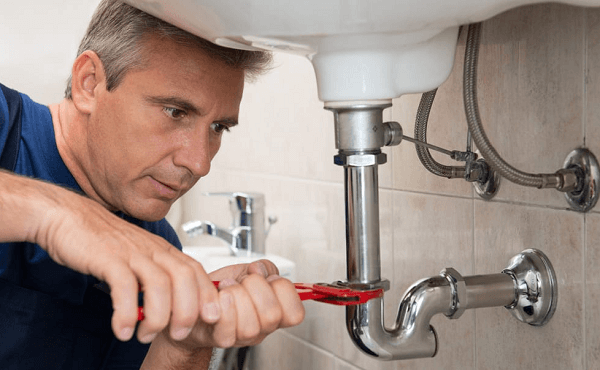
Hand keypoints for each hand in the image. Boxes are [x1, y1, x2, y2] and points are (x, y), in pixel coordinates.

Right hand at [0, 171, 220, 343]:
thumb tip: (173, 304)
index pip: (196, 271)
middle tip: (178, 334)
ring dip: (157, 316)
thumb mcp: (138, 256)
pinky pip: (123, 286)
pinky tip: (122, 329)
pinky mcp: (107, 257)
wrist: (68, 215)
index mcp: (162, 250)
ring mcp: (131, 252)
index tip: (211, 317)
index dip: (208, 295)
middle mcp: (152, 250)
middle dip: (187, 310)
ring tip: (145, 335)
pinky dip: (125, 312)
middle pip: (184, 278)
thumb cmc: (102, 240)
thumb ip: (155, 276)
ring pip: (159, 284)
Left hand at [156, 260, 304, 351]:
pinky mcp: (220, 338)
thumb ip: (265, 267)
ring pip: (251, 325)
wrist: (194, 298)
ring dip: (236, 296)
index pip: (295, 312)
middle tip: (244, 281)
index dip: (283, 289)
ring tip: (227, 288)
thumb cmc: (222, 287)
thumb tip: (261, 270)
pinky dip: (223, 305)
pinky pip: (227, 329)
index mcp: (275, 311)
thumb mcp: (248, 270)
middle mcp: (261, 327)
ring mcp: (241, 336)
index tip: (267, 278)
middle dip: (256, 288)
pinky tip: (219, 295)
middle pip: (272, 315)